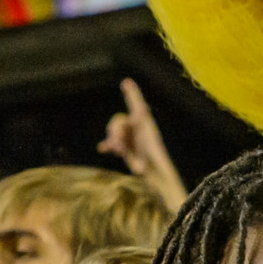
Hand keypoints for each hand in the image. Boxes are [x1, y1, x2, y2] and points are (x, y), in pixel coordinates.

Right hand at [98, 78, 187, 211]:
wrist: (159, 181)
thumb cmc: (156, 167)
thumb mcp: (146, 154)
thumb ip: (138, 142)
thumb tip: (127, 139)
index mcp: (146, 127)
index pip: (137, 106)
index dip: (133, 94)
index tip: (126, 82)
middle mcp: (139, 130)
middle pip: (120, 120)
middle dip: (115, 130)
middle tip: (116, 147)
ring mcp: (133, 139)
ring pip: (116, 131)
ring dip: (113, 139)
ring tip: (116, 152)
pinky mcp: (129, 149)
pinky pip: (115, 143)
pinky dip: (110, 144)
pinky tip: (103, 148)